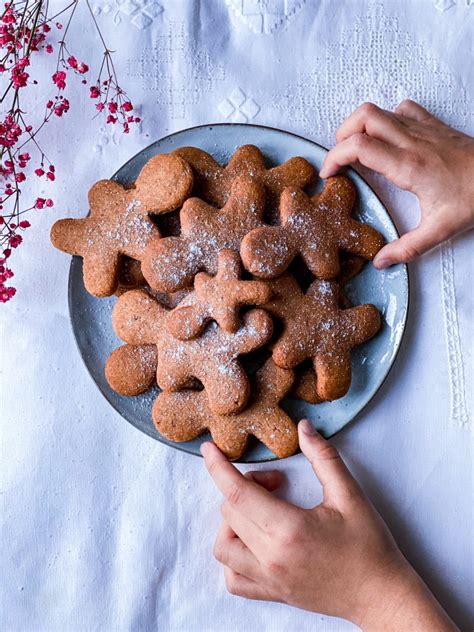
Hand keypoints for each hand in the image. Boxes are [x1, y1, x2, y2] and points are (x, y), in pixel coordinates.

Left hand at [202, 421, 455, 629]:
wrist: (381, 596)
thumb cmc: (369, 545)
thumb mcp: (350, 495)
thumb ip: (324, 458)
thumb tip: (304, 427)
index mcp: (289, 529)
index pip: (237, 493)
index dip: (218, 467)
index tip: (209, 449)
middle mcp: (271, 557)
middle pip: (229, 513)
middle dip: (242, 486)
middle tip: (275, 481)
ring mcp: (269, 579)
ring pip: (223, 547)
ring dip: (232, 521)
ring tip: (261, 511)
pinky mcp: (272, 593)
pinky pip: (233, 579)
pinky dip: (234, 557)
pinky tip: (253, 542)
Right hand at [319, 100, 473, 267]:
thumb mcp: (440, 230)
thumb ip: (407, 248)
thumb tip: (381, 261)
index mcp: (408, 166)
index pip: (359, 146)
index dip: (335, 157)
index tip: (330, 173)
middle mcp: (412, 142)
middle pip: (363, 118)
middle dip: (342, 135)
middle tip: (340, 158)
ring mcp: (423, 129)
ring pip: (379, 110)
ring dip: (360, 125)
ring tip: (357, 149)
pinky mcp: (434, 125)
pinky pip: (402, 109)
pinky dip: (387, 118)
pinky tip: (388, 138)